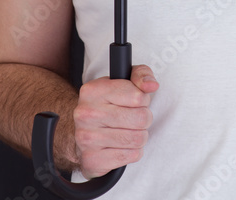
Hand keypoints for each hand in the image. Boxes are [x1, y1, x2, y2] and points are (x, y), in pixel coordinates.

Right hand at [73, 64, 158, 178]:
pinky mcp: (91, 160)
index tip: (135, 101)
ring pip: (137, 138)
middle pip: (140, 118)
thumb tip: (151, 85)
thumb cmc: (110, 104)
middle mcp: (86, 113)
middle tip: (135, 118)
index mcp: (93, 90)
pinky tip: (123, 146)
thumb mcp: (125, 81)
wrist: (85, 134)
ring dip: (140, 136)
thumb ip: (141, 75)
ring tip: (130, 131)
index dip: (143, 100)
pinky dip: (133, 152)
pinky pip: (130, 156)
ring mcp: (86, 138)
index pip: (138, 96)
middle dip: (144, 119)